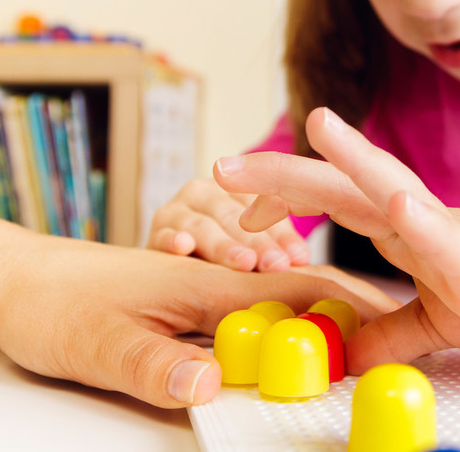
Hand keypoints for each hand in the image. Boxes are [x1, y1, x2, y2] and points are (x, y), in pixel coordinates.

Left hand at [0, 230, 398, 407]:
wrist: (8, 277)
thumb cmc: (49, 302)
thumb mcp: (94, 344)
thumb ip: (152, 362)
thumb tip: (209, 381)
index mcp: (203, 281)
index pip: (294, 291)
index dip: (348, 310)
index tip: (395, 329)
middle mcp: (209, 278)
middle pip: (299, 290)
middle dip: (352, 309)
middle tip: (401, 336)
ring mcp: (197, 287)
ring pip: (278, 297)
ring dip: (325, 312)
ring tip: (369, 335)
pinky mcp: (182, 301)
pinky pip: (250, 309)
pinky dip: (286, 319)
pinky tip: (293, 335)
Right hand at [145, 177, 311, 271]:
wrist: (171, 271)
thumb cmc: (227, 255)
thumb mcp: (255, 245)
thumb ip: (276, 247)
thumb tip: (303, 262)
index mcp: (234, 187)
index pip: (262, 204)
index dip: (282, 232)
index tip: (299, 258)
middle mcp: (204, 192)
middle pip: (234, 215)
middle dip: (258, 242)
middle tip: (277, 265)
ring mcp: (177, 210)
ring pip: (203, 225)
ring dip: (224, 245)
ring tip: (245, 263)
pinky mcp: (156, 231)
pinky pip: (164, 234)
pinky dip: (173, 239)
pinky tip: (184, 247)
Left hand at [214, 107, 459, 372]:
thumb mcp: (445, 319)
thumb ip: (394, 329)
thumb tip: (348, 347)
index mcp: (414, 231)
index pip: (339, 203)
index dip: (285, 197)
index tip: (235, 208)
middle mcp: (430, 222)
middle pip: (349, 187)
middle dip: (284, 173)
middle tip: (221, 166)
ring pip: (399, 194)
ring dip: (352, 162)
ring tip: (316, 126)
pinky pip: (455, 245)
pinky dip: (424, 224)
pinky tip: (397, 203)